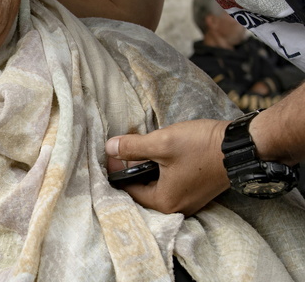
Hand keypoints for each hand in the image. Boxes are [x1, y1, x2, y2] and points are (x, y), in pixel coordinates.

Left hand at [105, 119, 230, 214]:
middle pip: (141, 189)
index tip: (111, 151)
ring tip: (141, 147)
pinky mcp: (197, 190)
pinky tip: (160, 153)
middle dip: (131, 169)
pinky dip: (161, 170)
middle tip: (125, 148)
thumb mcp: (161, 143)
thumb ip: (132, 147)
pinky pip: (170, 183)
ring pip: (155, 185)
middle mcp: (176, 208)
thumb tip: (109, 148)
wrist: (241, 146)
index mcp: (164, 202)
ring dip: (146, 168)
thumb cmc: (201, 147)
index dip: (116, 170)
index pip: (127, 190)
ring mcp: (189, 200)